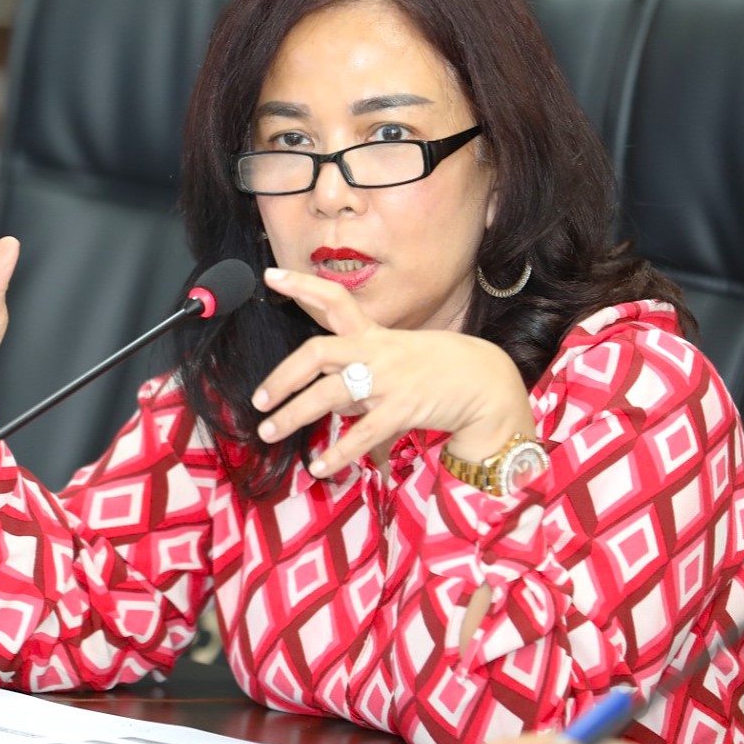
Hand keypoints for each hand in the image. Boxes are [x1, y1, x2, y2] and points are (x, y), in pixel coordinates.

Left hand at [252, 268, 533, 476]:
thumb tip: (328, 400)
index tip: (271, 276)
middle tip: (259, 399)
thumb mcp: (396, 356)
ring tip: (269, 431)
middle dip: (282, 376)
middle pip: (316, 352)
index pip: (335, 299)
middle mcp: (376, 352)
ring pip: (329, 395)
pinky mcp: (402, 410)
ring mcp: (388, 380)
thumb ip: (359, 374)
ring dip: (294, 415)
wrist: (484, 382)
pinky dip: (337, 453)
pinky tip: (318, 466)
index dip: (302, 285)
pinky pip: (361, 434)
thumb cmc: (436, 369)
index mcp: (373, 334)